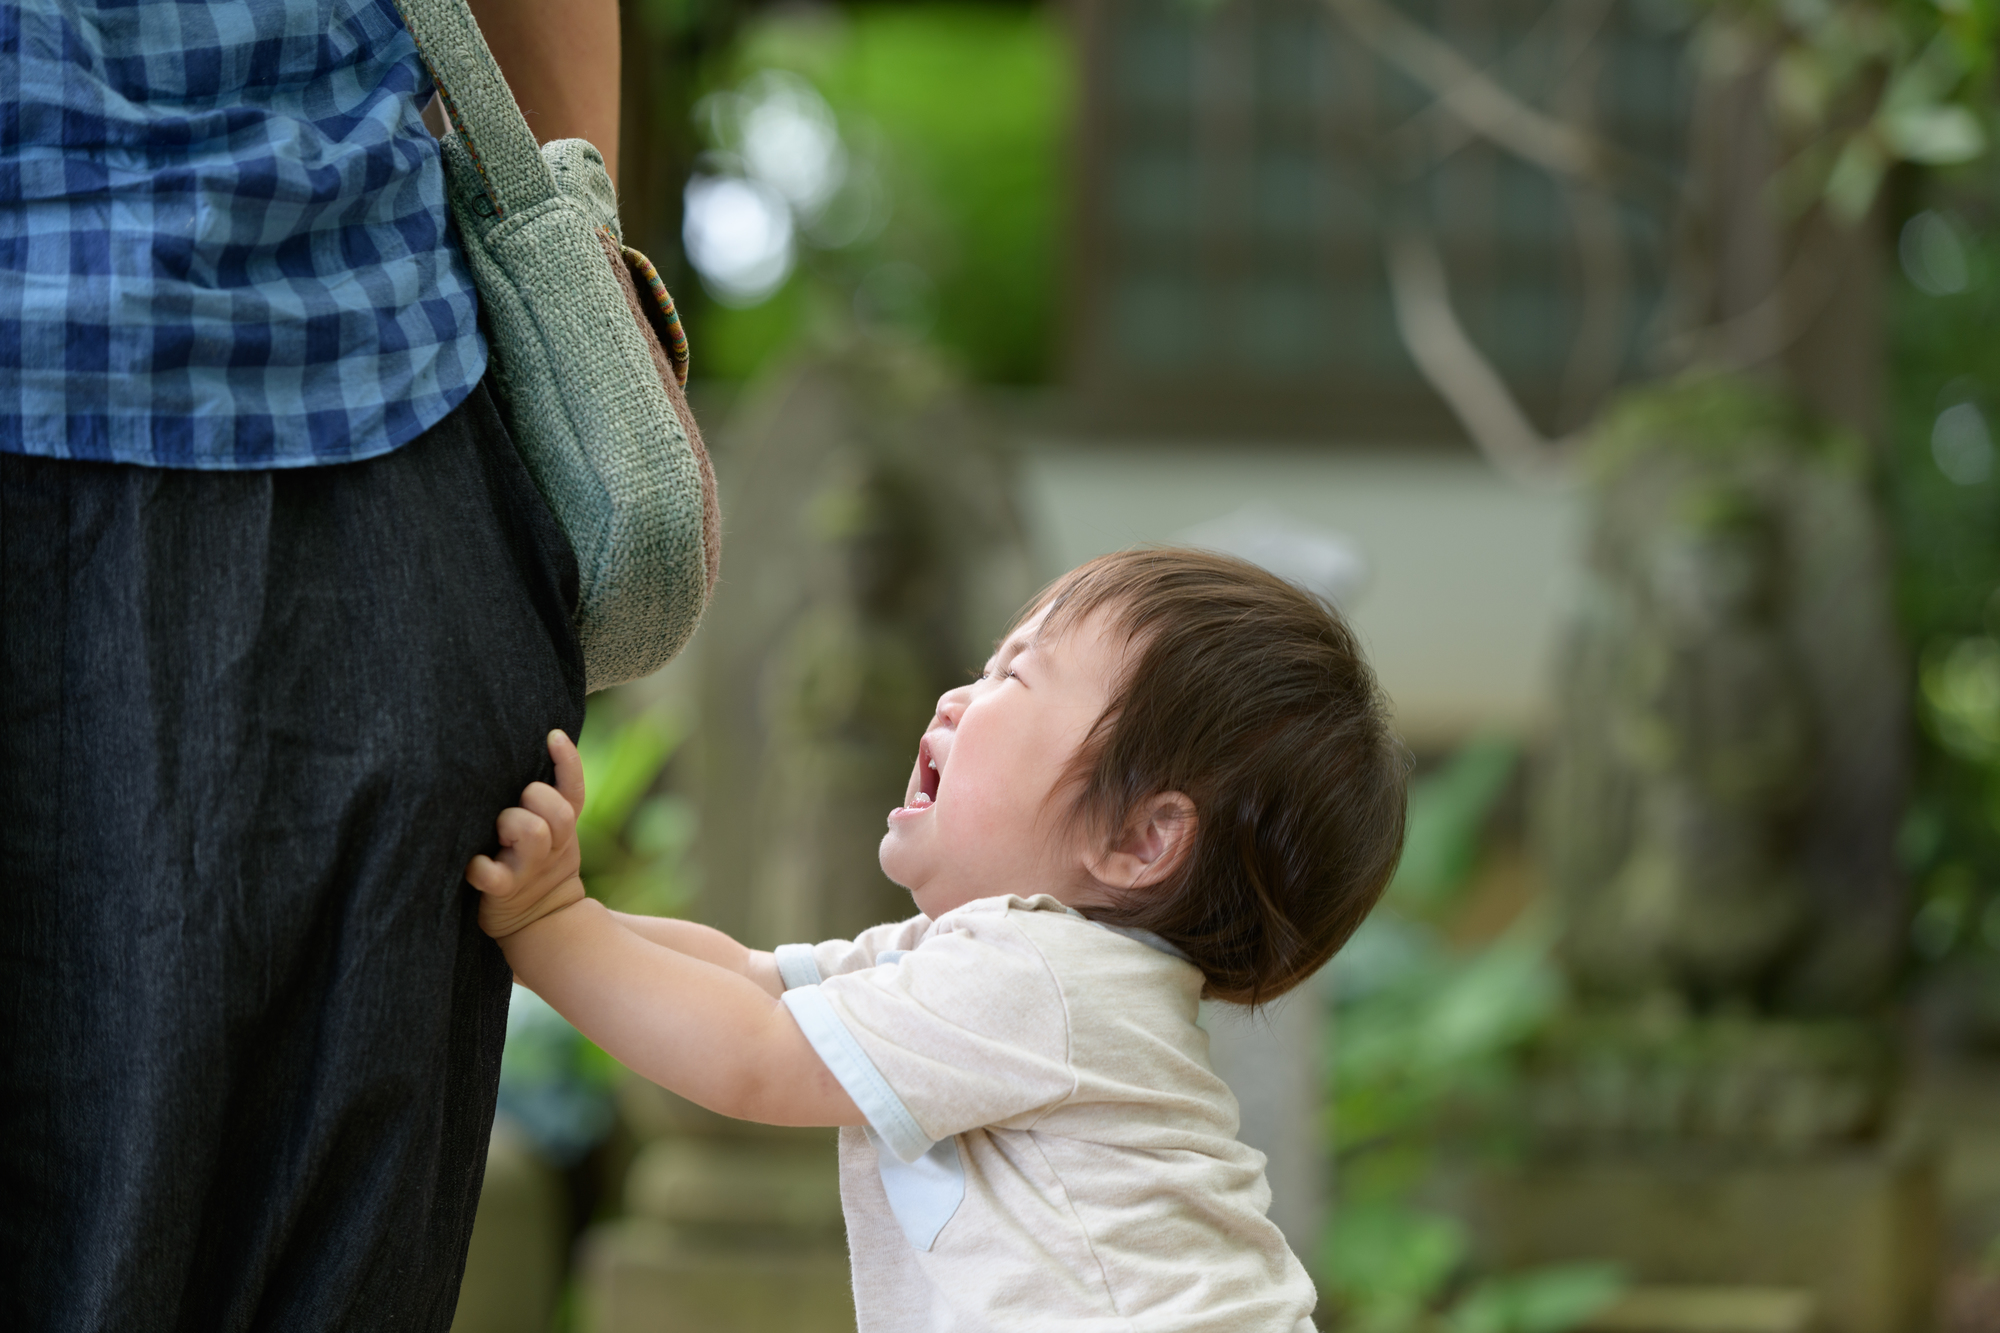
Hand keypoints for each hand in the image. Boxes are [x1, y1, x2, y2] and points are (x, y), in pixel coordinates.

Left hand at [467, 730, 587, 938]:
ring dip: (513, 825)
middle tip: (516, 806)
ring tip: (498, 833)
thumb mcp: (552, 833)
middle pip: (560, 812)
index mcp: (563, 829)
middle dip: (537, 799)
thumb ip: (544, 799)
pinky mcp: (503, 891)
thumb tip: (531, 749)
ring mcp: (528, 869)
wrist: (540, 922)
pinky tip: (475, 863)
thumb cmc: (533, 864)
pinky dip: (482, 867)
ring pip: (533, 833)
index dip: (568, 762)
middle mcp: (552, 847)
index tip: (553, 736)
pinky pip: (494, 876)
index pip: (574, 788)